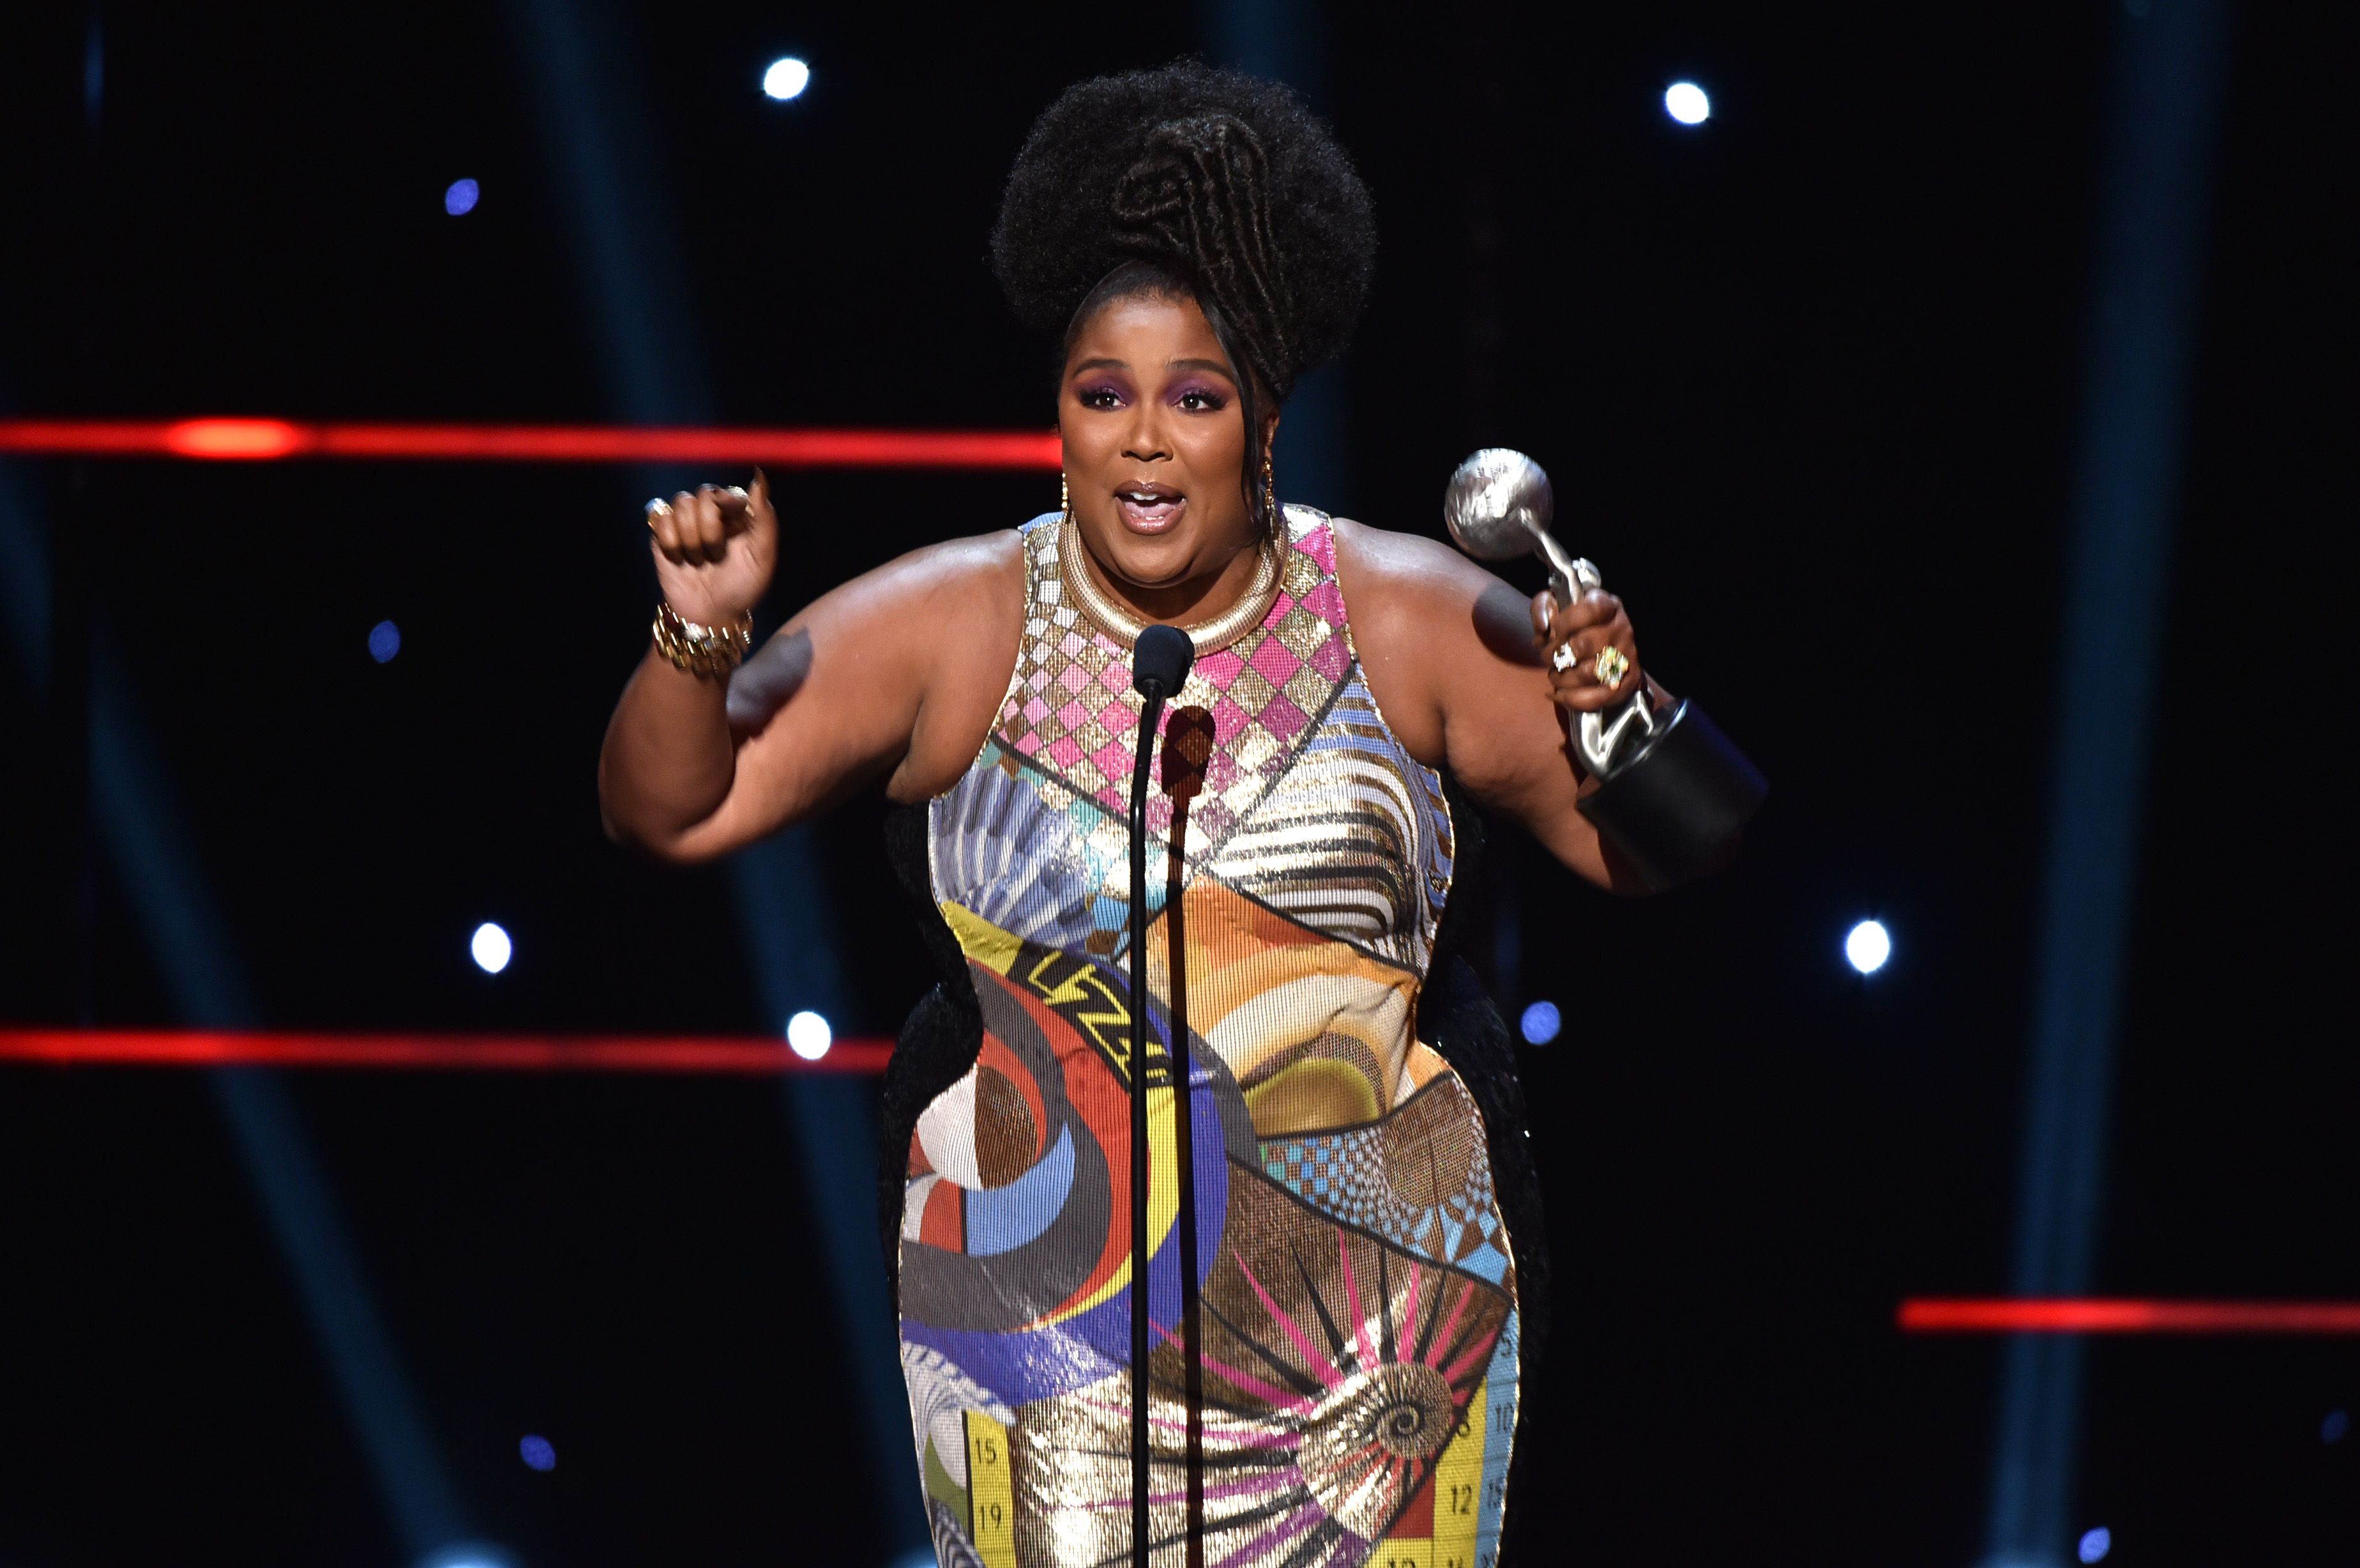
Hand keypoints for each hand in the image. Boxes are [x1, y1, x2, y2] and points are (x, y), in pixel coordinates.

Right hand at [646, 471, 776, 625]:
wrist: (710, 614)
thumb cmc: (742, 587)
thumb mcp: (762, 556)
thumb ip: (765, 518)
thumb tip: (759, 479)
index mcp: (738, 514)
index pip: (730, 491)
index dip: (729, 508)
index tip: (733, 531)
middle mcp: (712, 512)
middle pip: (704, 493)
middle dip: (710, 529)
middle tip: (716, 555)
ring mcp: (686, 521)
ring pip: (682, 503)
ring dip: (691, 537)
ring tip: (699, 560)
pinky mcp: (663, 533)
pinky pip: (659, 517)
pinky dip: (670, 541)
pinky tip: (679, 559)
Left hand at [1532, 586, 1641, 712]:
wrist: (1607, 648)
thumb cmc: (1576, 624)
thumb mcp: (1556, 605)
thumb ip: (1542, 607)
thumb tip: (1543, 628)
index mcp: (1607, 605)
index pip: (1589, 610)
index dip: (1564, 624)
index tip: (1553, 633)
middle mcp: (1621, 629)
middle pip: (1583, 646)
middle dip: (1555, 655)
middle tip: (1548, 657)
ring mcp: (1626, 657)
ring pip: (1587, 674)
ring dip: (1561, 679)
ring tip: (1554, 675)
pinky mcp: (1626, 682)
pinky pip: (1596, 698)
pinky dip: (1571, 699)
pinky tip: (1558, 694)